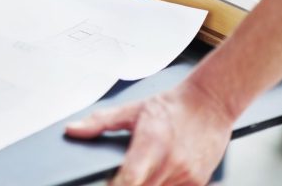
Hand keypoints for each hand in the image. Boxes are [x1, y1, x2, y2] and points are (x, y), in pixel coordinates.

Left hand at [65, 81, 233, 185]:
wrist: (209, 103)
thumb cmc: (171, 106)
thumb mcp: (131, 109)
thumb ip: (99, 122)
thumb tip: (72, 130)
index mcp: (151, 143)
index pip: (129, 179)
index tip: (106, 184)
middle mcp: (171, 162)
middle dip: (127, 185)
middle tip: (119, 177)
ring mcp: (187, 175)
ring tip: (142, 171)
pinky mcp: (198, 182)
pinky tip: (156, 175)